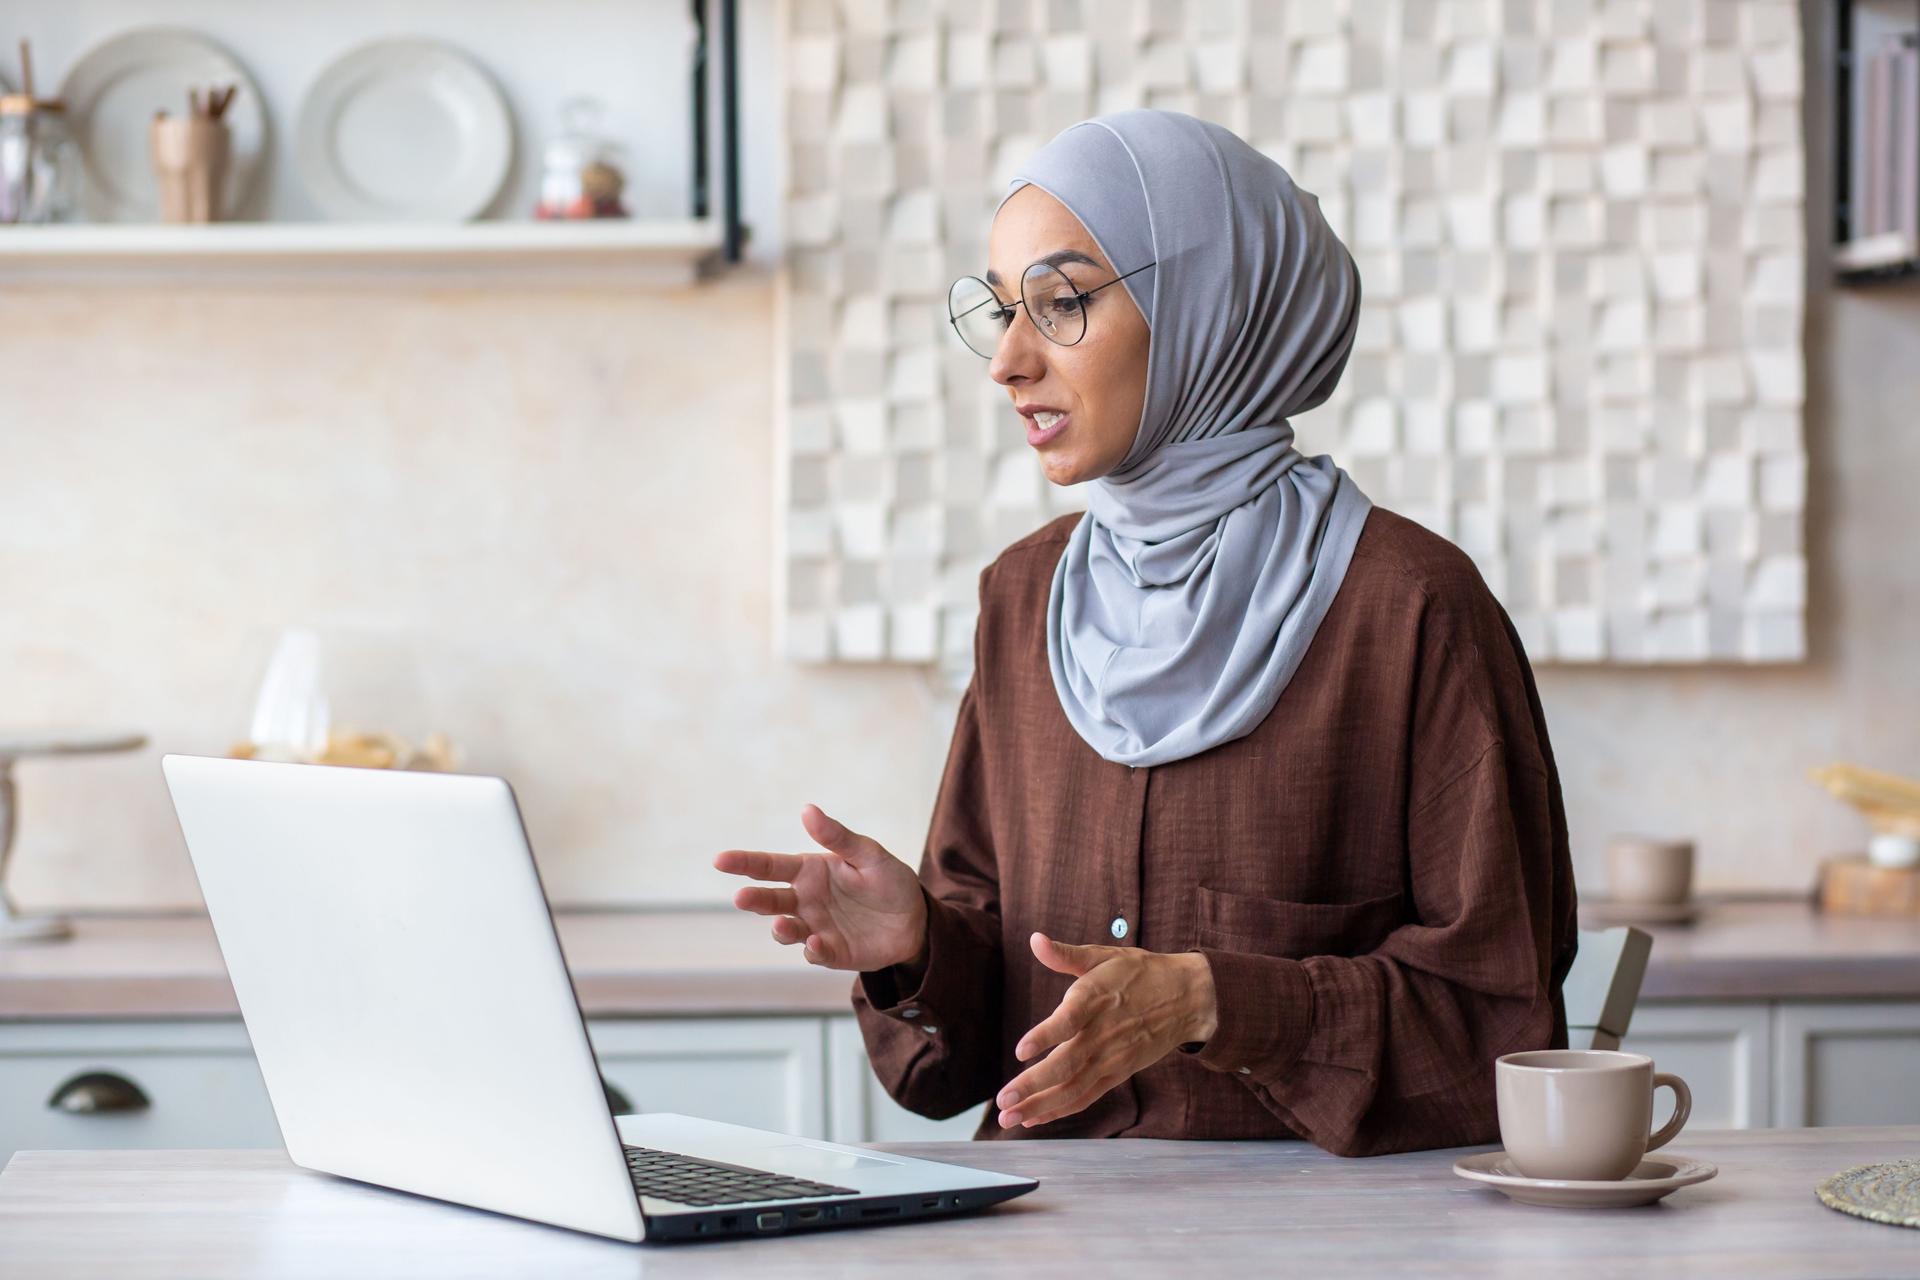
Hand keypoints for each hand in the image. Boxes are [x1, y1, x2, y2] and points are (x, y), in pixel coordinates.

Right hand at [714, 805, 927, 972]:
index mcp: (810, 872)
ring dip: (782, 928)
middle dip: (754, 899)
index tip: (720, 860)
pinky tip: (817, 944)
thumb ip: (838, 837)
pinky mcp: (832, 953)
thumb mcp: (869, 854)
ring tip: (781, 924)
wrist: (915, 919)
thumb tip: (807, 810)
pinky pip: (816, 954)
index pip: (770, 866)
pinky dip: (814, 951)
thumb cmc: (888, 881)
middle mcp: (805, 901)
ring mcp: (816, 928)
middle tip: (741, 897)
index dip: (745, 863)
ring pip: (787, 930)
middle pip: (770, 900)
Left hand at [995, 933, 1216, 1129]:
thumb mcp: (1104, 956)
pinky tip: (1035, 1117)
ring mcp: (1111, 1058)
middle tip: (1002, 1100)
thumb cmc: (1140, 973)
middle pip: (1066, 1064)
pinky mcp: (1118, 1073)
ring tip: (1009, 1118)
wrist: (1187, 998)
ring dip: (1040, 1105)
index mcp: (1096, 999)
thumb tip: (1035, 940)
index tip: (1020, 1051)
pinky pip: (1086, 1096)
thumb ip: (1066, 954)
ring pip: (1073, 1087)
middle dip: (1032, 1085)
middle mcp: (1103, 1033)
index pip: (1069, 1020)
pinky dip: (1061, 1109)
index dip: (1045, 1036)